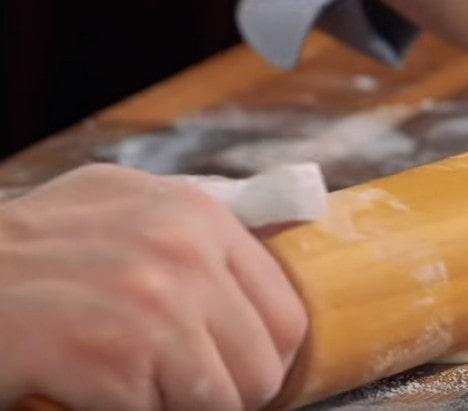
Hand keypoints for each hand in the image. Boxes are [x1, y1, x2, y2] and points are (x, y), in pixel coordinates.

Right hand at [0, 164, 306, 410]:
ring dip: (180, 406)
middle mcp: (183, 249)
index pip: (288, 315)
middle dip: (228, 392)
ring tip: (138, 384)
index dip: (263, 356)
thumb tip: (275, 255)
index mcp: (198, 215)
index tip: (232, 370)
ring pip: (224, 402)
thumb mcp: (127, 209)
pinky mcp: (108, 352)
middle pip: (265, 366)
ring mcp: (149, 300)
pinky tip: (96, 387)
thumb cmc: (37, 251)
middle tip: (181, 388)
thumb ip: (199, 233)